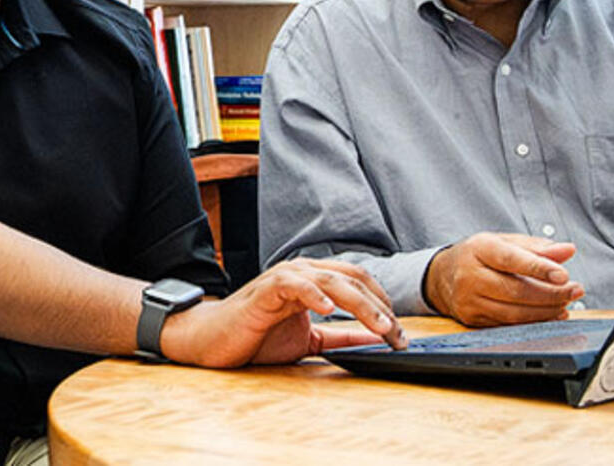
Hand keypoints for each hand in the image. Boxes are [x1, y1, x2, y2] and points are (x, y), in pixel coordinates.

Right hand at [161, 258, 406, 367]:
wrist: (212, 340)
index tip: (401, 336)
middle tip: (398, 335)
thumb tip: (377, 339)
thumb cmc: (255, 337)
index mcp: (313, 280)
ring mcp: (283, 278)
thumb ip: (341, 336)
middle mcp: (301, 272)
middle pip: (352, 278)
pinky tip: (330, 309)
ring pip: (331, 280)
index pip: (359, 281)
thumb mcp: (309, 339)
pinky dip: (314, 294)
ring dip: (361, 304)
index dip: (384, 305)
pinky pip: (294, 285)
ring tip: (380, 326)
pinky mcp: (265, 291)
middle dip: (381, 307)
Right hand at [424, 232, 582, 326]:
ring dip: (546, 311)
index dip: (538, 267)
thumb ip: (536, 247)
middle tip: (575, 290)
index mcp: (478, 249)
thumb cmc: (478, 256)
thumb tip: (567, 250)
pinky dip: (534, 322)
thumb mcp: (504, 242)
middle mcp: (469, 275)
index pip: (510, 259)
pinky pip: (508, 325)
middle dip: (551, 293)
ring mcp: (468, 300)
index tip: (563, 274)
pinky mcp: (472, 319)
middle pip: (515, 290)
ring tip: (565, 303)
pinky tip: (550, 314)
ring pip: (514, 312)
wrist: (441, 275)